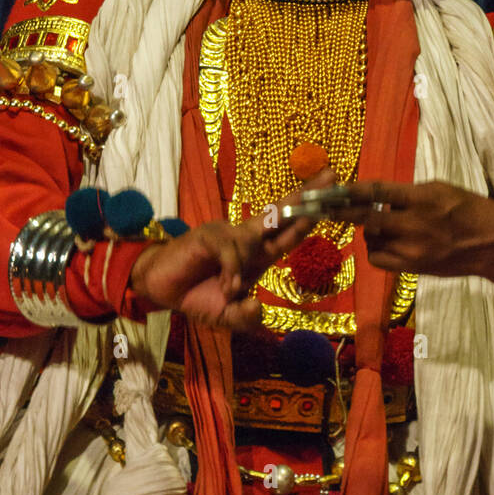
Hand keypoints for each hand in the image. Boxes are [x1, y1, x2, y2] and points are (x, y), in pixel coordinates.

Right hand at [128, 169, 335, 329]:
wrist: (161, 288)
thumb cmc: (198, 297)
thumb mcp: (227, 317)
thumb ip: (246, 318)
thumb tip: (259, 306)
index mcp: (257, 255)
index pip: (289, 233)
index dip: (310, 218)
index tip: (332, 202)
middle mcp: (248, 239)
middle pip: (282, 212)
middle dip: (307, 195)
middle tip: (331, 175)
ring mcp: (229, 233)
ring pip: (253, 238)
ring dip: (244, 267)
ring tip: (230, 291)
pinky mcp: (209, 235)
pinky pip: (230, 250)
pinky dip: (231, 271)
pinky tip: (225, 287)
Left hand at [327, 180, 493, 283]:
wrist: (493, 244)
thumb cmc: (469, 209)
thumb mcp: (439, 189)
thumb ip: (407, 194)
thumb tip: (379, 197)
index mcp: (422, 199)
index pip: (377, 192)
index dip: (351, 191)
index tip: (333, 189)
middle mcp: (413, 224)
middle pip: (366, 218)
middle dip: (341, 212)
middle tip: (325, 207)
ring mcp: (412, 249)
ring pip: (370, 240)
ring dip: (368, 230)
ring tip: (381, 225)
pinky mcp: (412, 267)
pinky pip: (378, 259)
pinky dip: (376, 250)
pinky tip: (386, 243)